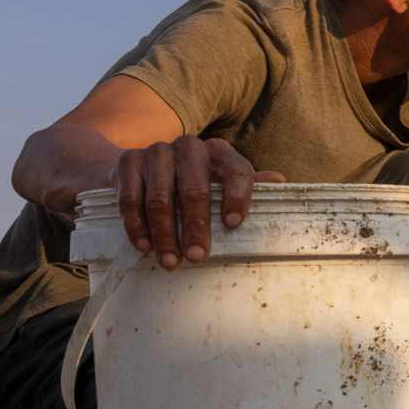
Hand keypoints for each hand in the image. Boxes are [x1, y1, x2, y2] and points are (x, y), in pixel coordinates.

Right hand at [115, 136, 283, 267]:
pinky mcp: (128, 160)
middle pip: (194, 189)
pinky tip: (144, 245)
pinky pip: (131, 198)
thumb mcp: (219, 181)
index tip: (233, 225)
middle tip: (197, 256)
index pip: (237, 170)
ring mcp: (157, 151)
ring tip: (170, 261)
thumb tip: (280, 181)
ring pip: (160, 198)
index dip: (237, 197)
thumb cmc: (190, 180)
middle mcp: (189, 146)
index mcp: (219, 152)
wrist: (141, 166)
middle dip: (196, 227)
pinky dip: (137, 226)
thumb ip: (246, 184)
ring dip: (165, 234)